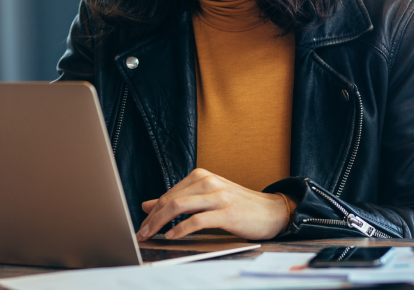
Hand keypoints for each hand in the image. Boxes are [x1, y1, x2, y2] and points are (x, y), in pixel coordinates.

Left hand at [136, 168, 289, 240]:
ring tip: (151, 235)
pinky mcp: (227, 212)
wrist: (272, 211)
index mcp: (200, 176)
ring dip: (161, 223)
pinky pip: (197, 220)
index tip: (141, 225)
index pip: (169, 194)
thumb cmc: (238, 205)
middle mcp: (207, 182)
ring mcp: (218, 196)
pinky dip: (181, 229)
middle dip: (152, 218)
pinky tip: (172, 236)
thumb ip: (178, 200)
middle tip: (141, 233)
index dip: (152, 211)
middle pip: (170, 200)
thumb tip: (147, 205)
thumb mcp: (205, 198)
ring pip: (179, 207)